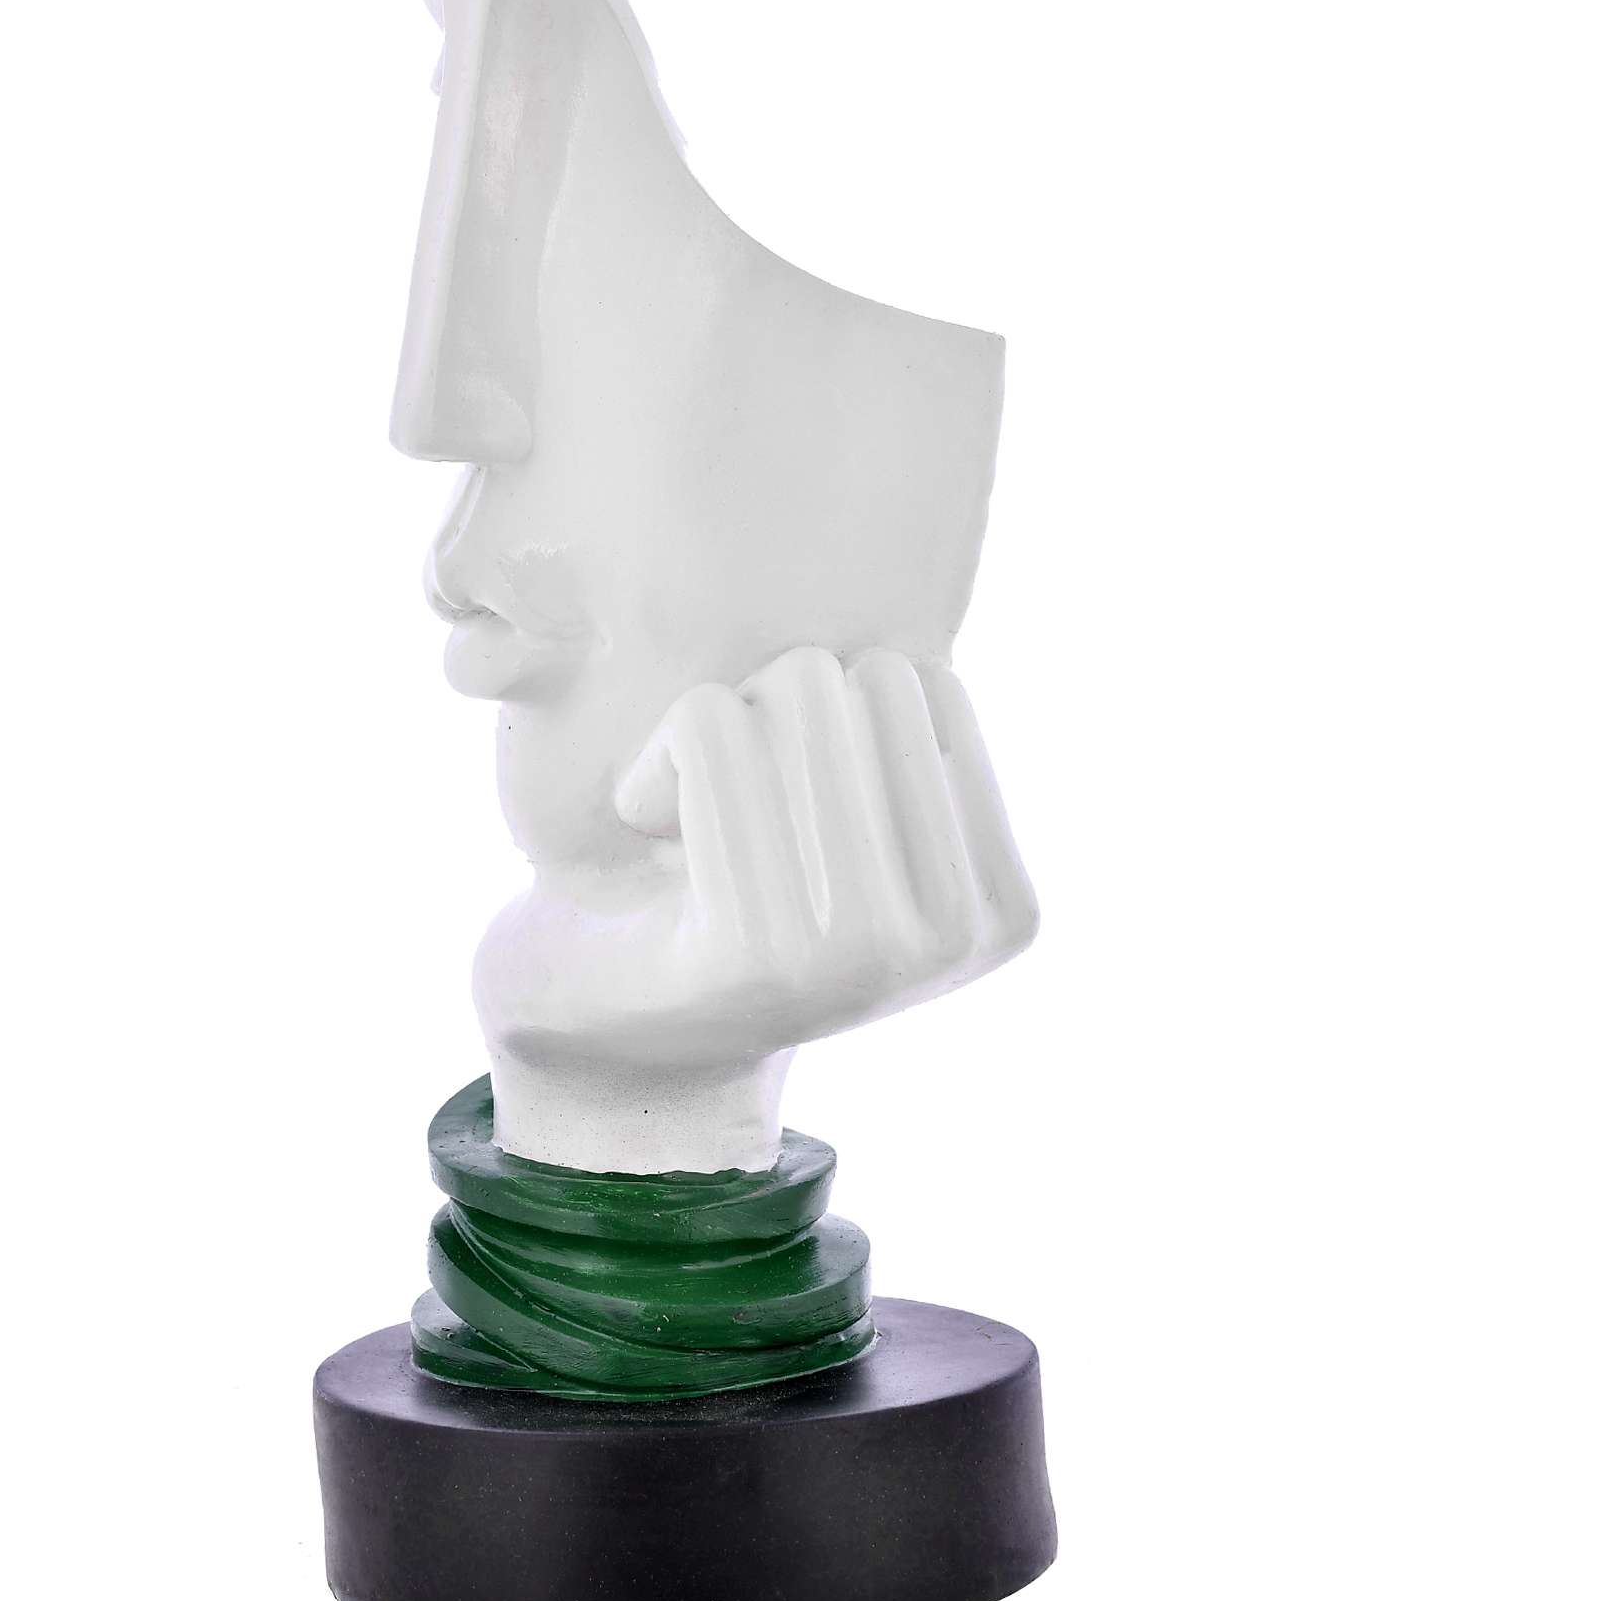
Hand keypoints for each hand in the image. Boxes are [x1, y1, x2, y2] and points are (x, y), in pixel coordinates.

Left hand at [474, 647, 1036, 1071]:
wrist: (600, 1037)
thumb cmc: (721, 892)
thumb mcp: (852, 821)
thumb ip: (901, 736)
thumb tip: (889, 563)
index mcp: (998, 909)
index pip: (922, 682)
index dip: (829, 709)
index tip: (787, 805)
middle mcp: (948, 942)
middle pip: (857, 677)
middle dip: (764, 711)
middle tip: (720, 812)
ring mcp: (863, 957)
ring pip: (791, 688)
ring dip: (703, 736)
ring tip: (684, 832)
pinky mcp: (756, 953)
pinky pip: (711, 727)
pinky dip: (652, 761)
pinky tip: (642, 843)